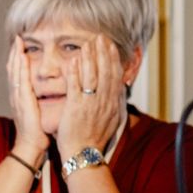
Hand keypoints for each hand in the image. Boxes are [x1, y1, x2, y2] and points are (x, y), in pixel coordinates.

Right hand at [7, 37, 49, 161]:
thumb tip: (46, 93)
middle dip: (15, 53)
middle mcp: (16, 95)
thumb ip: (39, 101)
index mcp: (20, 97)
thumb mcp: (38, 112)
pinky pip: (21, 79)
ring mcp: (17, 97)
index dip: (18, 60)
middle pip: (14, 69)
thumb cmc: (38, 131)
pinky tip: (22, 57)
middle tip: (18, 39)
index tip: (21, 47)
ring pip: (15, 72)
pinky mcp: (23, 100)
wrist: (30, 145)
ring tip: (18, 43)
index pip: (18, 74)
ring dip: (16, 56)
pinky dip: (21, 67)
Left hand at [56, 34, 123, 161]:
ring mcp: (90, 105)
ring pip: (92, 77)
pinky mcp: (76, 109)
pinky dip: (76, 73)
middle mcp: (103, 102)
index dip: (112, 59)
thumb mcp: (109, 120)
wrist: (83, 155)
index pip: (114, 76)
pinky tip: (74, 60)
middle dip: (103, 53)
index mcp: (112, 104)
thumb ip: (112, 103)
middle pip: (105, 72)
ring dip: (91, 58)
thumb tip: (117, 90)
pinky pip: (76, 87)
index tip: (110, 45)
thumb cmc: (93, 139)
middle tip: (100, 37)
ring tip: (88, 43)